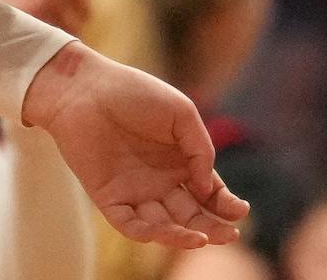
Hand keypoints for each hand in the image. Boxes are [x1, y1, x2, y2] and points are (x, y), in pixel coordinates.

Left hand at [23, 42, 247, 249]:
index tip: (240, 210)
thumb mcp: (181, 113)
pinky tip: (163, 232)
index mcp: (181, 160)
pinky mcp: (109, 198)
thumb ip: (201, 148)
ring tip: (201, 238)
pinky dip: (146, 233)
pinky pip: (129, 224)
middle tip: (229, 236)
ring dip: (182, 236)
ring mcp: (136, 192)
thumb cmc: (135, 94)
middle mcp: (161, 181)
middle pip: (191, 214)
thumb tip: (207, 187)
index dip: (225, 204)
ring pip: (163, 226)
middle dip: (212, 227)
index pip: (209, 191)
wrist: (86, 89)